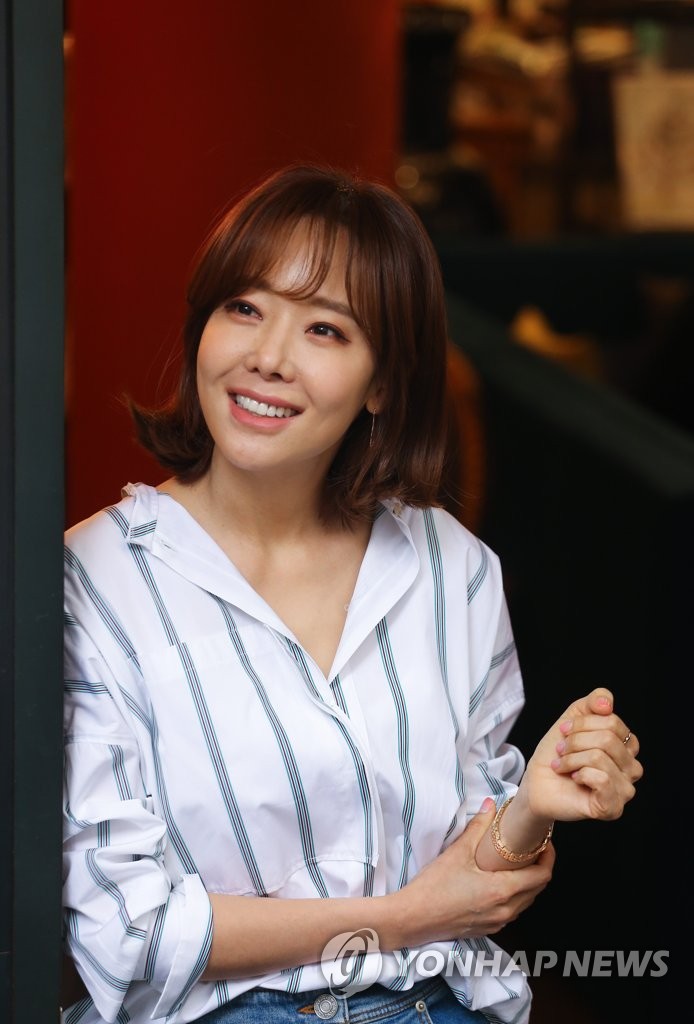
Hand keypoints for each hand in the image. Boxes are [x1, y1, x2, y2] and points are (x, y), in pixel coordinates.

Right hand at [393, 801, 553, 947]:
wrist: (413, 919)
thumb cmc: (433, 888)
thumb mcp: (457, 852)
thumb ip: (477, 827)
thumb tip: (490, 806)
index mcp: (502, 891)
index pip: (542, 876)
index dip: (549, 857)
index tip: (545, 843)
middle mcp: (505, 910)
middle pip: (537, 890)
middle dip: (540, 868)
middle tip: (533, 849)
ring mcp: (498, 922)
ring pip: (526, 902)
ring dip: (528, 883)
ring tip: (518, 864)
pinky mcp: (488, 928)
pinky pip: (512, 911)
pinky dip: (515, 896)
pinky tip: (500, 882)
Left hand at [520, 687, 642, 822]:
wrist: (537, 783)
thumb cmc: (557, 753)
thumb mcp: (573, 718)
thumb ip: (593, 702)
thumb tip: (607, 703)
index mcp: (625, 746)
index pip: (612, 722)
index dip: (582, 723)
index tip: (564, 731)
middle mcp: (631, 768)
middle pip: (608, 739)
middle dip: (575, 741)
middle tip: (561, 750)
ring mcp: (624, 789)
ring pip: (602, 757)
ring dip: (572, 758)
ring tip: (562, 765)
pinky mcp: (613, 807)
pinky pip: (603, 779)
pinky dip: (581, 774)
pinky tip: (574, 778)